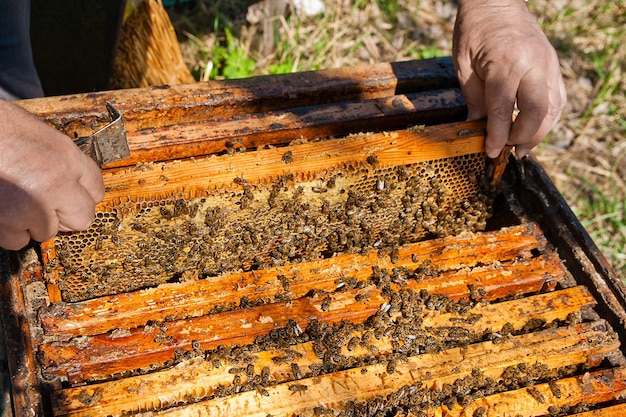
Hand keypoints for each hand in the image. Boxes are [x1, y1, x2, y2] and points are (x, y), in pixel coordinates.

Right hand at [0, 100, 104, 249]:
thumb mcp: (36, 134)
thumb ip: (58, 160)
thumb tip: (70, 183)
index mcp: (66, 156)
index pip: (96, 188)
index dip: (82, 194)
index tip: (71, 196)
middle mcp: (57, 182)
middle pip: (82, 218)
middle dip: (65, 216)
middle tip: (43, 205)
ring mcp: (33, 205)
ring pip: (47, 232)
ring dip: (32, 223)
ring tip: (12, 200)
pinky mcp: (7, 222)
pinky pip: (17, 241)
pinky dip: (7, 232)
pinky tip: (0, 210)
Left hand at [452, 0, 566, 157]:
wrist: (495, 2)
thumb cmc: (474, 32)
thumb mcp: (463, 66)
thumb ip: (474, 99)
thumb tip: (478, 130)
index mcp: (505, 62)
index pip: (503, 109)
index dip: (498, 136)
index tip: (491, 153)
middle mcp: (533, 63)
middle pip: (536, 112)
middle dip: (523, 137)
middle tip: (509, 152)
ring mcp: (548, 63)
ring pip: (553, 108)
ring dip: (540, 132)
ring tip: (522, 147)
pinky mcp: (554, 64)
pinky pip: (558, 98)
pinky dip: (548, 118)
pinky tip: (534, 129)